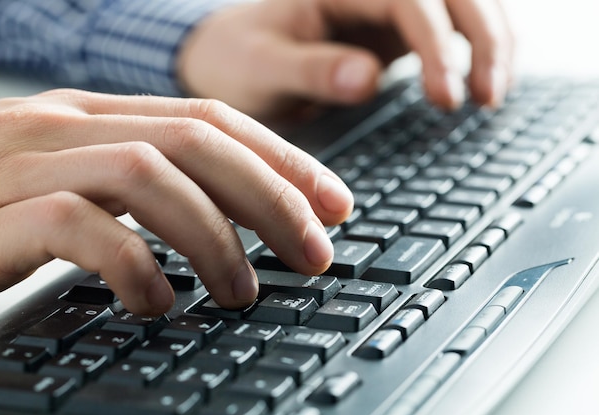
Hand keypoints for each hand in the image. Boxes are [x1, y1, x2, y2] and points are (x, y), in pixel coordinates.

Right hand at [0, 89, 352, 314]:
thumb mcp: (74, 189)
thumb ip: (141, 192)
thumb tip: (231, 221)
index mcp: (92, 117)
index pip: (209, 119)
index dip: (282, 159)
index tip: (335, 204)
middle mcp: (61, 127)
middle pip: (195, 142)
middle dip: (271, 196)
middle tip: (316, 253)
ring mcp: (19, 165)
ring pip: (148, 177)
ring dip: (213, 238)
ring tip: (242, 291)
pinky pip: (79, 228)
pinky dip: (134, 267)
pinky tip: (157, 306)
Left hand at [178, 0, 513, 120]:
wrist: (229, 57)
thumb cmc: (237, 59)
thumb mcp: (261, 68)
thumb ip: (311, 70)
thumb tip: (369, 78)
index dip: (436, 45)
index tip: (446, 97)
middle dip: (482, 39)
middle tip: (488, 97)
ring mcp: (386, 9)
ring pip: (462, 5)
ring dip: (489, 43)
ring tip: (493, 96)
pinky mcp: (394, 31)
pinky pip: (450, 29)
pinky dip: (475, 50)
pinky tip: (484, 79)